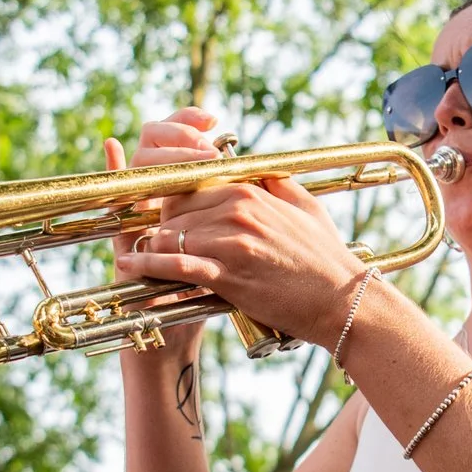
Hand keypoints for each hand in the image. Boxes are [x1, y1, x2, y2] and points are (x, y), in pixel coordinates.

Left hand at [111, 118, 367, 346]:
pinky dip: (150, 266)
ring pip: (171, 237)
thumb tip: (260, 171)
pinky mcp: (229, 274)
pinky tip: (133, 268)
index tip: (159, 218)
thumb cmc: (327, 258)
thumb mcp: (307, 208)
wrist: (341, 301)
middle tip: (142, 242)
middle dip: (158, 227)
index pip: (192, 187)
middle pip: (175, 211)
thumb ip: (278, 184)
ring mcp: (232, 242)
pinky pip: (178, 266)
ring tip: (131, 260)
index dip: (172, 205)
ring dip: (150, 248)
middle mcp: (237, 210)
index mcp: (250, 191)